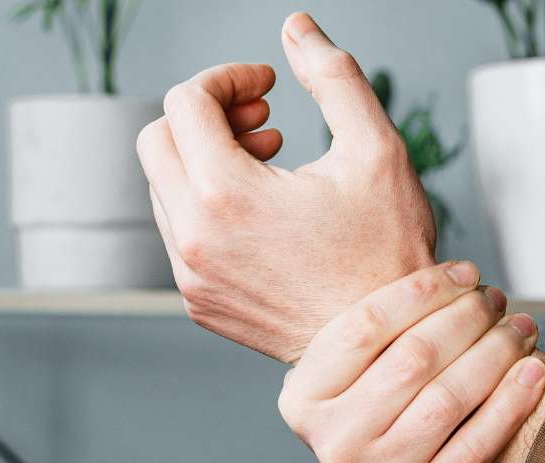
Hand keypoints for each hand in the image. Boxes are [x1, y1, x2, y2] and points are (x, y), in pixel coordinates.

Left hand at [137, 12, 434, 362]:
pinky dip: (208, 205)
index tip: (267, 88)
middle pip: (158, 138)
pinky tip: (262, 210)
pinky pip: (179, 231)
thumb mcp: (375, 150)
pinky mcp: (197, 300)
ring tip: (270, 164)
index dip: (227, 78)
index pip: (185, 102)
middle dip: (207, 115)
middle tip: (263, 123)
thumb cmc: (387, 257)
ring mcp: (190, 275)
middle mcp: (194, 239)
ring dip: (207, 160)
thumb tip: (298, 29)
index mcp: (226, 197)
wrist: (384, 348)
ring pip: (164, 186)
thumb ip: (333, 76)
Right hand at [277, 262, 544, 462]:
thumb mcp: (350, 377)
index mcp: (304, 398)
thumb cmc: (378, 418)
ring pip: (449, 397)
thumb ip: (373, 329)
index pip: (363, 326)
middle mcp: (333, 439)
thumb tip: (430, 255)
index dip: (421, 292)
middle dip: (465, 318)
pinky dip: (512, 400)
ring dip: (496, 353)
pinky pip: (478, 441)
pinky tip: (532, 371)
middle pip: (412, 358)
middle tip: (495, 299)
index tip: (464, 272)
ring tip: (520, 328)